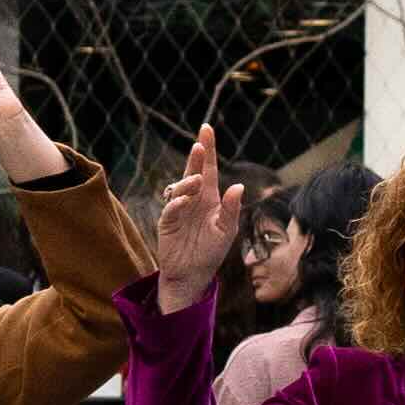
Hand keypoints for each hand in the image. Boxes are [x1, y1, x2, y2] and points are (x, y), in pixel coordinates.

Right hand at [145, 123, 240, 298]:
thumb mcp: (227, 231)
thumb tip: (237, 186)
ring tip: (196, 181)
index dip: (207, 150)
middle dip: (195, 158)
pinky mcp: (167, 223)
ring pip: (180, 188)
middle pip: (192, 172)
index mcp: (209, 198)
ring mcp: (179, 210)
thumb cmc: (211, 252)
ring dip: (188, 182)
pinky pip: (171, 209)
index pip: (208, 169)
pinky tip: (184, 200)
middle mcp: (193, 199)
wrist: (193, 275)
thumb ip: (232, 210)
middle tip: (199, 145)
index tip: (207, 129)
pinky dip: (177, 203)